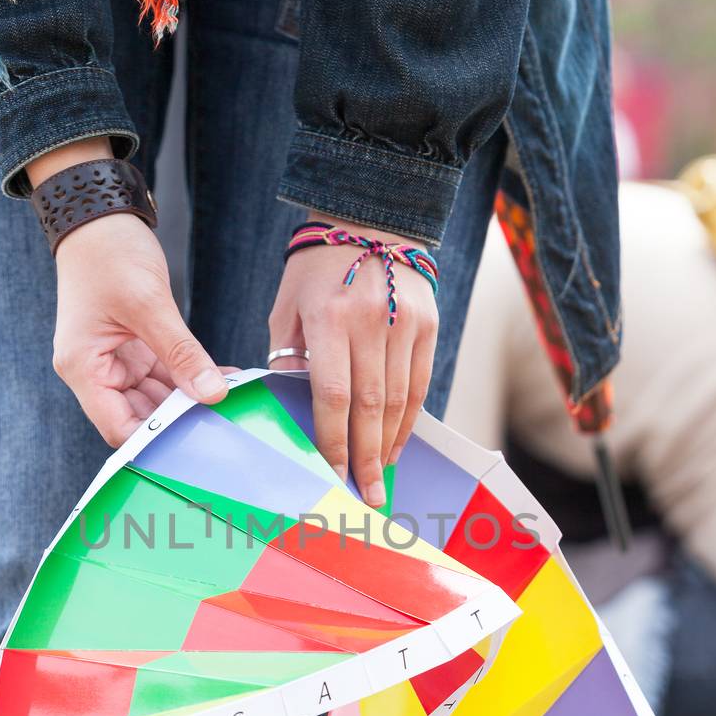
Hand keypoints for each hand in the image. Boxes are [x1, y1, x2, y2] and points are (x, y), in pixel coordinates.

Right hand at [41, 144, 225, 444]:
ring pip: (156, 398)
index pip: (119, 428)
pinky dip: (189, 377)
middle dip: (178, 420)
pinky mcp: (134, 347)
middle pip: (139, 417)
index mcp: (83, 368)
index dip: (154, 440)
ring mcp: (115, 360)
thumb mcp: (148, 304)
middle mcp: (95, 371)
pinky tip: (220, 377)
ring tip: (228, 399)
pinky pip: (164, 374)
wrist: (98, 215)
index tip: (195, 442)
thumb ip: (181, 352)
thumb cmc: (108, 253)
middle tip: (222, 422)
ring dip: (188, 399)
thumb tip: (211, 394)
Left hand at [268, 214, 437, 506]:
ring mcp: (404, 323)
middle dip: (365, 457)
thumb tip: (294, 407)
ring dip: (388, 444)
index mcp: (329, 319)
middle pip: (370, 406)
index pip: (333, 394)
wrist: (369, 219)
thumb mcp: (287, 307)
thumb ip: (289, 356)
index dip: (333, 440)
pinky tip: (395, 444)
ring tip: (380, 477)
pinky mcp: (427, 324)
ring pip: (399, 400)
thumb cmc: (316, 270)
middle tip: (365, 496)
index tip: (331, 473)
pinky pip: (419, 384)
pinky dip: (408, 420)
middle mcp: (371, 322)